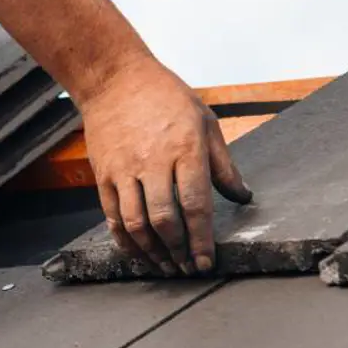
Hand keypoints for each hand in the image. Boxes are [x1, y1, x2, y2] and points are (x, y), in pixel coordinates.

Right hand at [78, 58, 251, 274]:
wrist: (115, 78)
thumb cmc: (166, 97)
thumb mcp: (205, 121)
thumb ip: (224, 164)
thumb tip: (243, 196)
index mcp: (185, 148)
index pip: (196, 204)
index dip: (202, 239)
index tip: (207, 261)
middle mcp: (153, 161)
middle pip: (165, 219)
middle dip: (179, 251)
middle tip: (188, 268)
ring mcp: (125, 169)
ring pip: (136, 223)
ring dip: (153, 252)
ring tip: (167, 266)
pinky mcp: (104, 174)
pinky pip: (113, 217)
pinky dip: (126, 241)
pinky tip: (139, 253)